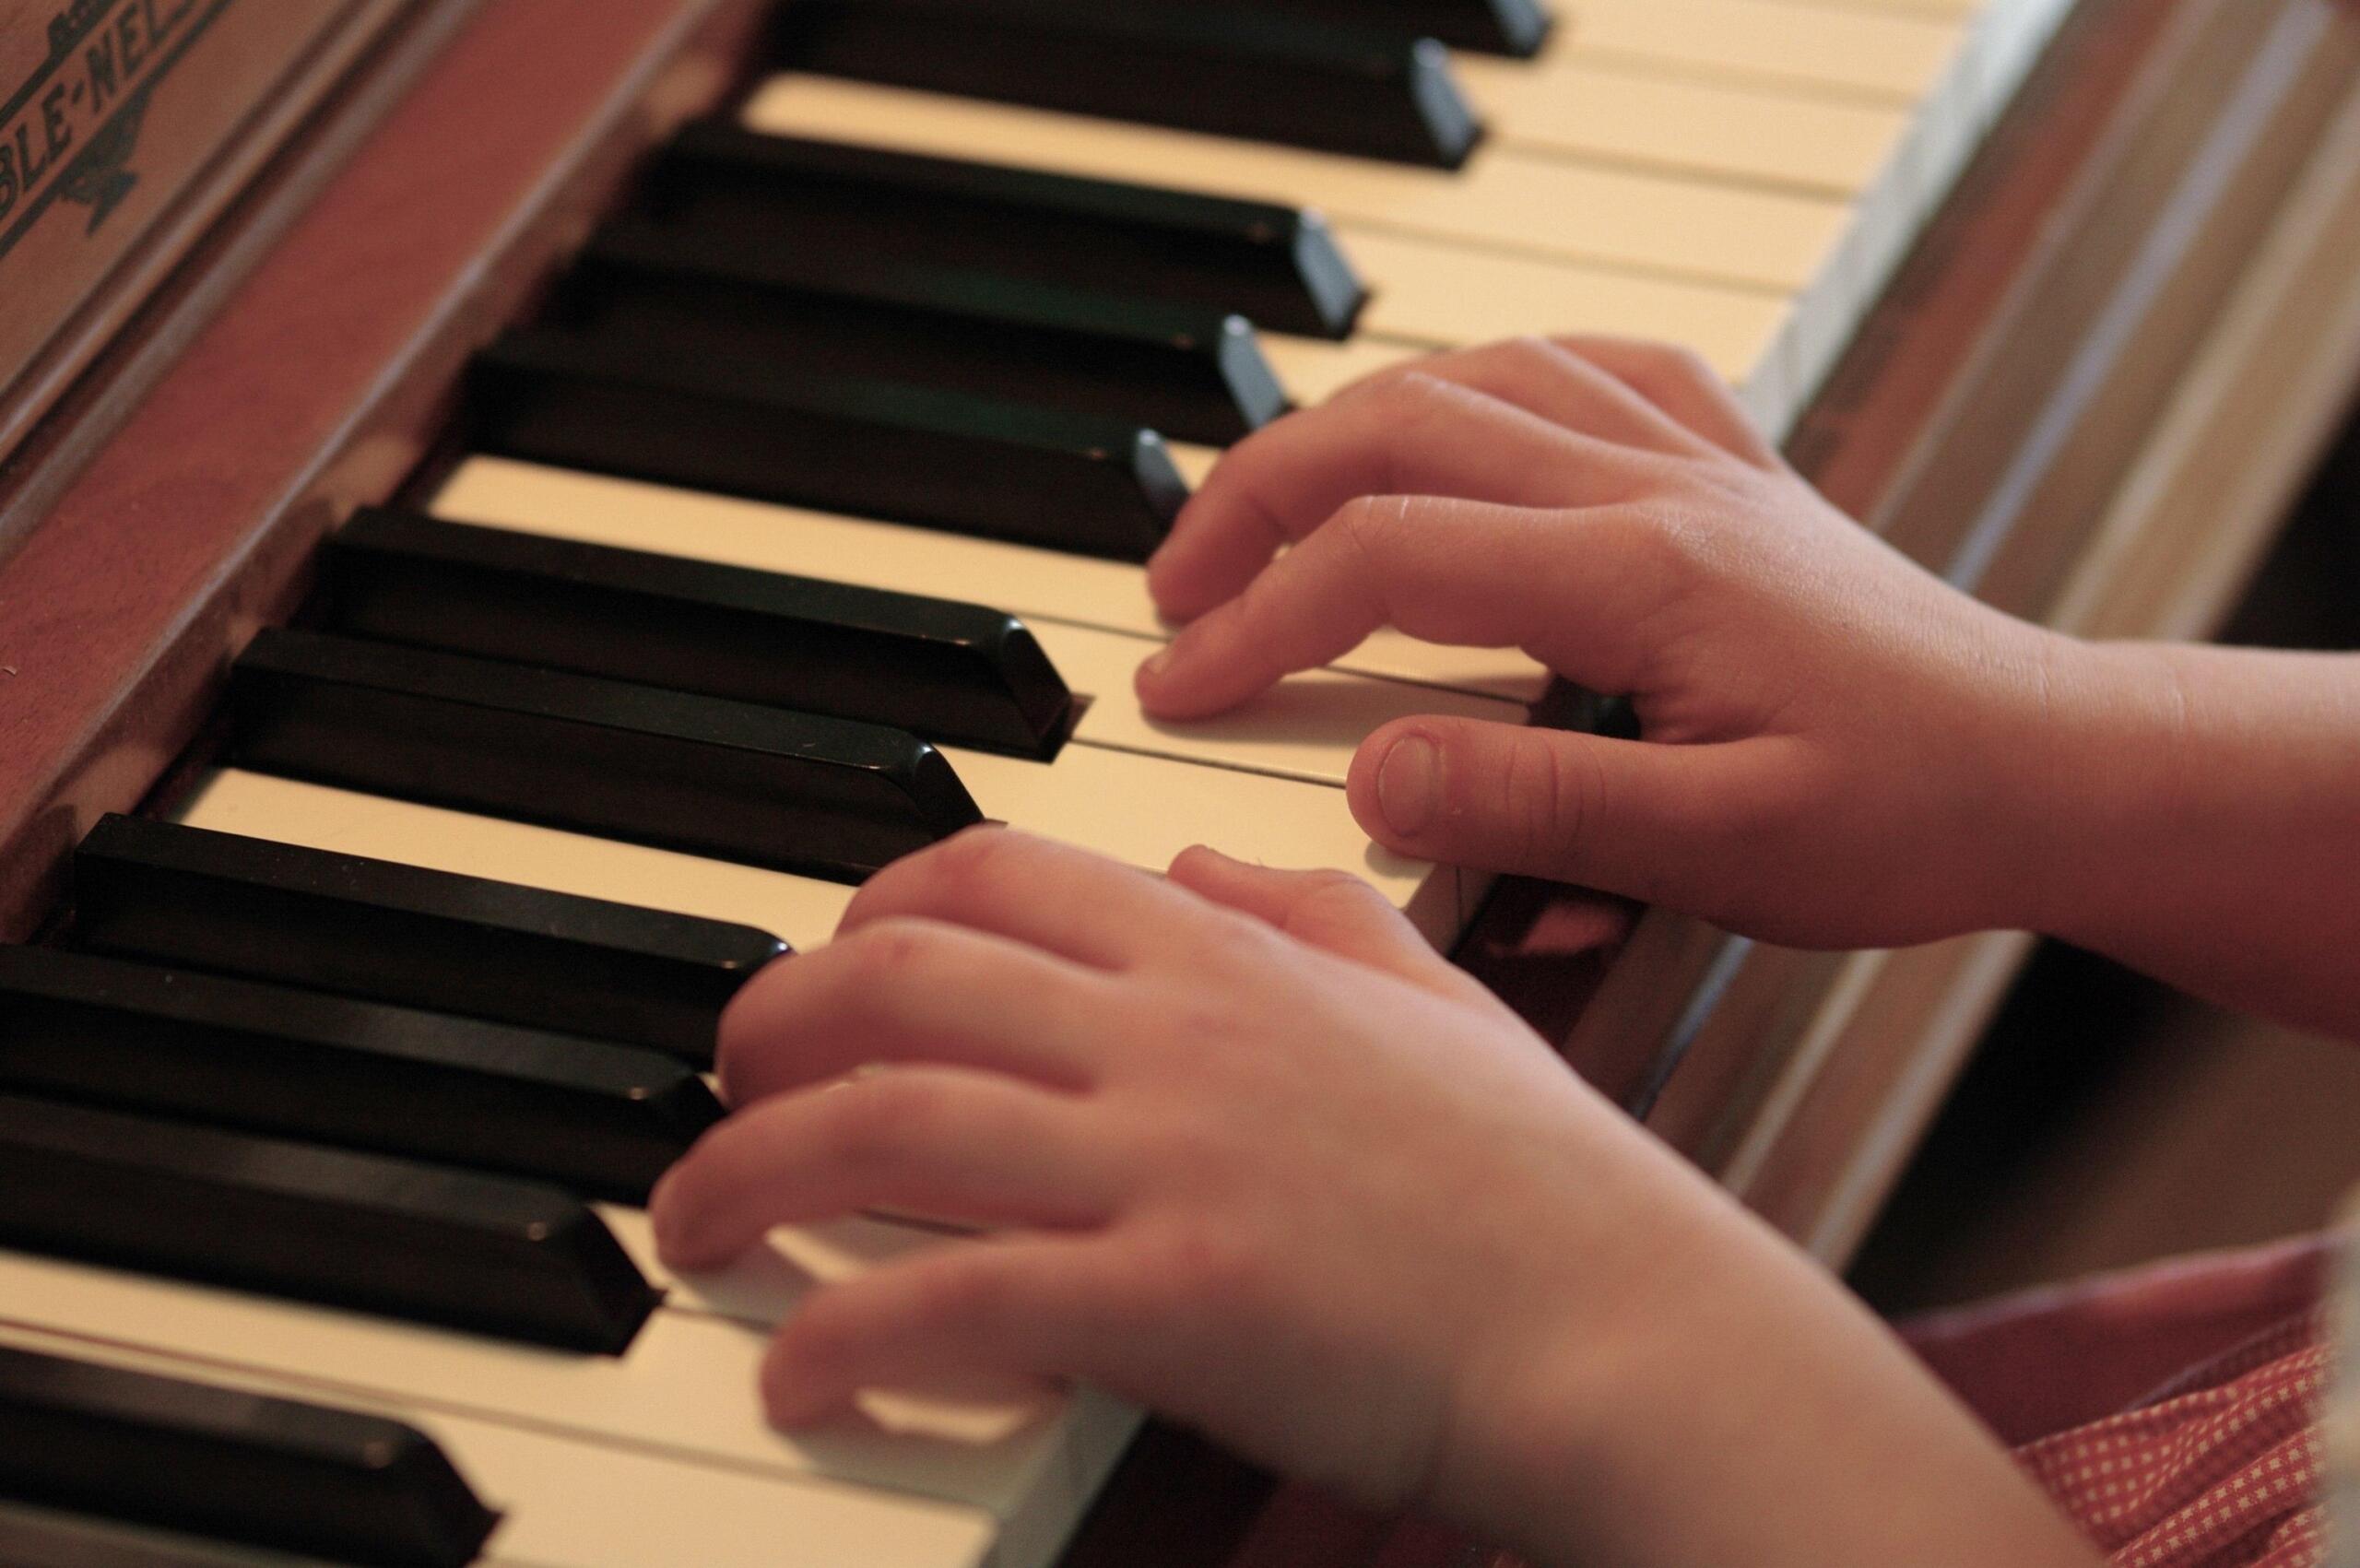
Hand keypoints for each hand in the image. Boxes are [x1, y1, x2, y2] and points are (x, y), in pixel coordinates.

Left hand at [650, 830, 2098, 1567]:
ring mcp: (1167, 1160)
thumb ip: (1310, 907)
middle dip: (771, 1025)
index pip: (995, 874)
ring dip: (752, 1171)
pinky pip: (955, 1302)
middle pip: (901, 984)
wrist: (1627, 1320)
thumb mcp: (1432, 992)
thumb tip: (1205, 861)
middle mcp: (1176, 1034)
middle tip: (724, 1083)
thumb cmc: (1540, 1178)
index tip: (821, 962)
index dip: (868, 908)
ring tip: (693, 1224)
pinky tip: (795, 1374)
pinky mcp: (1171, 1299)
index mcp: (1227, 956)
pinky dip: (846, 1336)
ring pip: (890, 1125)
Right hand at [1136, 337, 2100, 946]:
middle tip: (1171, 583)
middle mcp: (1655, 484)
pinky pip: (1581, 363)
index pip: (1389, 560)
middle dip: (1255, 499)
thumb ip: (1542, 811)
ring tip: (1261, 506)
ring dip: (1340, 427)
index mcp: (1643, 573)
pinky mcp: (1723, 465)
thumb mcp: (1727, 852)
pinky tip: (1449, 415)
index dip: (1258, 619)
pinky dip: (1481, 375)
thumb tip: (1372, 774)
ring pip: (1471, 373)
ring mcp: (1691, 458)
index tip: (1178, 686)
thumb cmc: (1909, 817)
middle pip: (1398, 427)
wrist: (2052, 765)